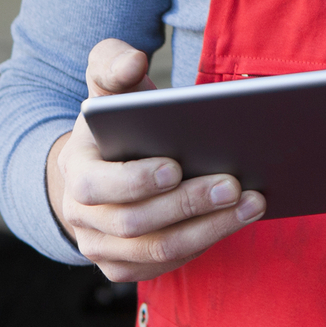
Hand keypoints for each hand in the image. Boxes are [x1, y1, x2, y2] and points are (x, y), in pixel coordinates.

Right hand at [46, 38, 264, 282]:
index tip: (175, 166)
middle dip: (187, 204)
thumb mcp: (108, 85)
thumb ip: (113, 63)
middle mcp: (81, 216)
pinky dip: (206, 243)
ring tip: (251, 203)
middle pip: (135, 223)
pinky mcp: (127, 265)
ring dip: (209, 228)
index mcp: (74, 170)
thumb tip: (132, 61)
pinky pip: (168, 263)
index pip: (97, 185)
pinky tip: (238, 219)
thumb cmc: (115, 122)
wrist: (102, 166)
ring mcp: (102, 247)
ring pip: (158, 250)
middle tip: (233, 184)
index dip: (135, 181)